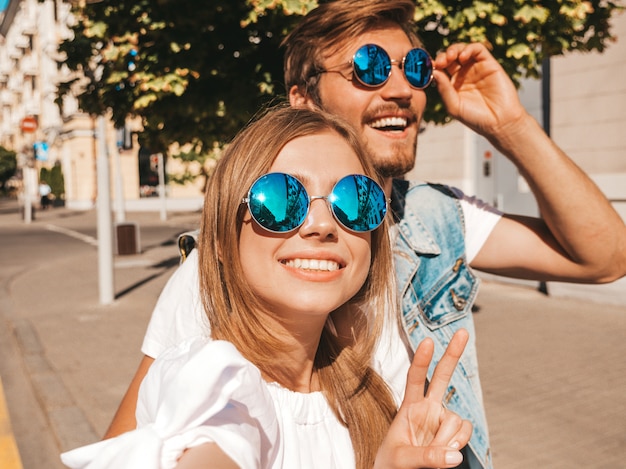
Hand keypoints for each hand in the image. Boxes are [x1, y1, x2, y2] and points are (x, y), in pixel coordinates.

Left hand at [374, 329, 472, 468]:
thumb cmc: (391, 465)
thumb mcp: (401, 459)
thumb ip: (426, 457)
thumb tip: (455, 455)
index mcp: (409, 407)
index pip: (415, 379)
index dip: (421, 361)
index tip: (427, 341)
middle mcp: (427, 408)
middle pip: (442, 376)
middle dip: (453, 354)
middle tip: (462, 330)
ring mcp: (442, 420)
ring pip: (455, 420)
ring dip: (446, 439)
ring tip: (431, 453)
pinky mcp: (454, 434)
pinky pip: (464, 432)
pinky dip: (457, 443)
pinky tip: (446, 453)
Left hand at [433, 43, 526, 137]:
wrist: (499, 122)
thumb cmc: (475, 118)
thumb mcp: (454, 105)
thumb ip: (444, 89)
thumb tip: (434, 71)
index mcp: (453, 85)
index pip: (441, 69)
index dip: (434, 66)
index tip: (430, 68)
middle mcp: (464, 75)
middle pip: (450, 57)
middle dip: (443, 56)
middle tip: (440, 63)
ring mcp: (476, 68)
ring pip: (462, 50)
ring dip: (453, 49)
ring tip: (450, 57)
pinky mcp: (489, 64)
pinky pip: (478, 49)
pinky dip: (469, 49)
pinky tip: (463, 57)